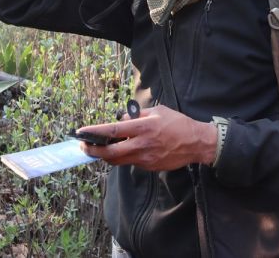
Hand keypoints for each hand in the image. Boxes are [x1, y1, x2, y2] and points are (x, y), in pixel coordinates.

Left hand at [78, 105, 217, 171]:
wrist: (196, 143)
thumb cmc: (177, 123)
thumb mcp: (158, 111)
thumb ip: (137, 116)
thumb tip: (121, 119)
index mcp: (143, 127)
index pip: (113, 130)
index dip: (95, 132)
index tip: (82, 132)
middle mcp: (142, 144)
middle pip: (110, 152)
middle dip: (93, 150)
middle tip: (84, 146)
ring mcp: (145, 158)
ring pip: (118, 160)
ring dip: (106, 155)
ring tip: (99, 148)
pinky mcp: (149, 166)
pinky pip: (131, 162)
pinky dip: (124, 156)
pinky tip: (124, 149)